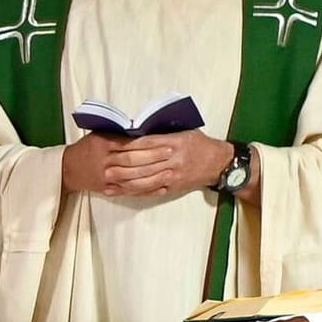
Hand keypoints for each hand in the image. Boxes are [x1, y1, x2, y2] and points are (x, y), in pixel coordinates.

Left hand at [62, 130, 232, 196]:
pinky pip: (151, 191)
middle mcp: (173, 160)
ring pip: (144, 179)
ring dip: (123, 180)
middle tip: (103, 165)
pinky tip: (120, 190)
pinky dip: (134, 191)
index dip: (128, 146)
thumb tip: (138, 130)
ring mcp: (173, 176)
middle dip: (121, 165)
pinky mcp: (173, 187)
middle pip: (142, 164)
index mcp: (175, 143)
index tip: (113, 145)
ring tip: (107, 178)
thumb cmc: (200, 144)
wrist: (218, 163)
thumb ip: (163, 132)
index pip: (147, 144)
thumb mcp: (185, 131)